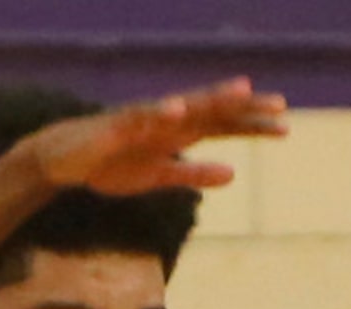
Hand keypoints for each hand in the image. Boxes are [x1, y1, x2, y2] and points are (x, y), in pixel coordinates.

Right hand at [27, 77, 287, 196]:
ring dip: (212, 98)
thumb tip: (234, 175)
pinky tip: (178, 111)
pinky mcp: (119, 124)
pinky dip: (159, 112)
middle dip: (245, 108)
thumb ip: (194, 174)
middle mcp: (168, 120)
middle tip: (280, 105)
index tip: (285, 128)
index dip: (252, 127)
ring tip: (242, 90)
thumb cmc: (112, 165)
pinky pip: (142, 116)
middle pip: (213, 111)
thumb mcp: (159, 177)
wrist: (65, 160)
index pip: (223, 127)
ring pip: (184, 105)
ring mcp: (145, 119)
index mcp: (179, 134)